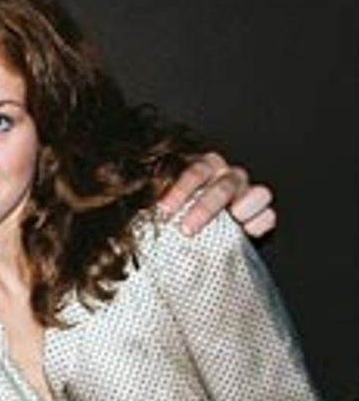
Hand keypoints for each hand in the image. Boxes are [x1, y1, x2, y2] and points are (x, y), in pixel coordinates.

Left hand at [157, 152, 275, 238]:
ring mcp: (249, 194)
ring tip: (232, 220)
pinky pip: (268, 214)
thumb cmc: (180, 213)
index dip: (180, 190)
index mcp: (204, 168)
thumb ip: (157, 206)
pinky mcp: (262, 214)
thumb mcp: (166, 206)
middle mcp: (228, 177)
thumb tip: (132, 220)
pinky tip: (248, 232)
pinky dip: (260, 223)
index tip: (164, 210)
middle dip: (205, 207)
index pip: (194, 172)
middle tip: (186, 229)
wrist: (202, 231)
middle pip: (223, 186)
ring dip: (244, 207)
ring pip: (258, 192)